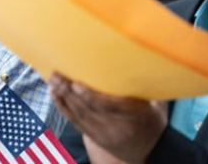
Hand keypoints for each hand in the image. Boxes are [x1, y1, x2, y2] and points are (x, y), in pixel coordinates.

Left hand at [50, 74, 166, 163]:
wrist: (150, 151)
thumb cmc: (151, 120)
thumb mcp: (155, 105)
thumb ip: (144, 86)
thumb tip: (135, 56)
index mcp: (136, 117)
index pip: (110, 107)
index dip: (91, 96)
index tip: (76, 83)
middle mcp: (118, 128)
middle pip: (89, 109)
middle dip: (70, 92)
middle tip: (57, 74)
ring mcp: (104, 134)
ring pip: (79, 115)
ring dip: (63, 96)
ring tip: (53, 80)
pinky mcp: (94, 137)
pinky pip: (75, 122)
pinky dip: (62, 107)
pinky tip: (54, 94)